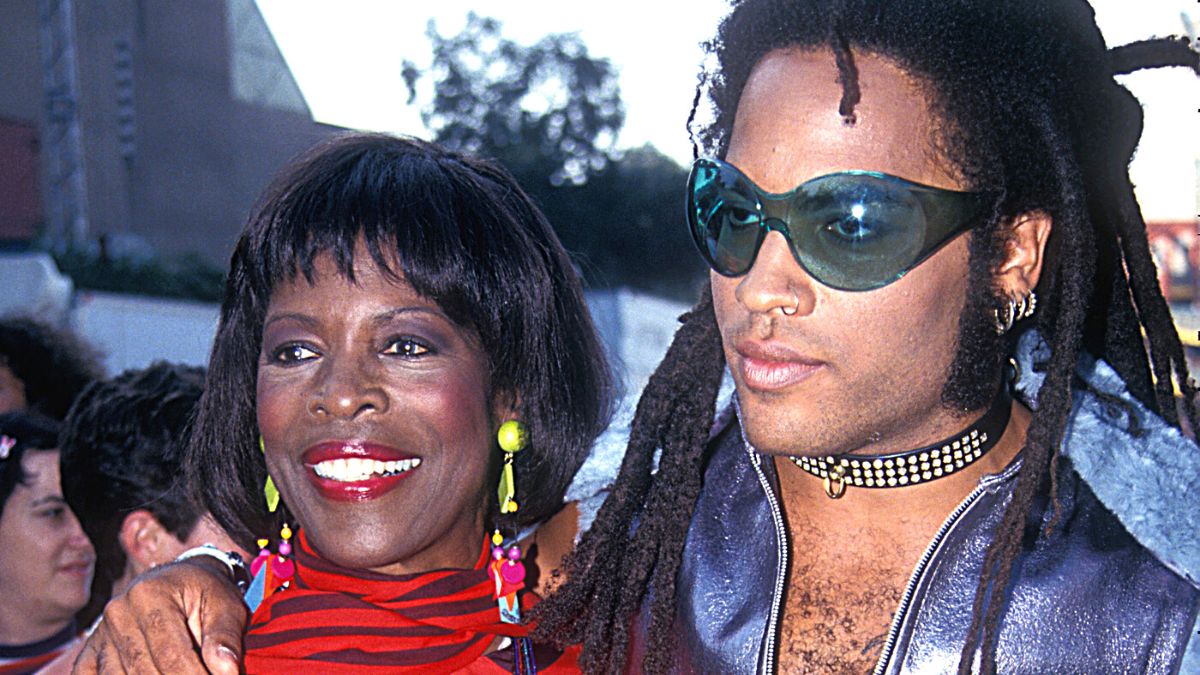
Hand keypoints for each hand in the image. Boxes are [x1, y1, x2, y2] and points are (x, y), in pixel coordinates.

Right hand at [72, 557, 246, 673]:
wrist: (177, 581)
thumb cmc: (205, 594)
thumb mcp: (225, 605)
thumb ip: (225, 637)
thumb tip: (227, 672)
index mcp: (150, 595)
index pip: (171, 654)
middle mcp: (118, 613)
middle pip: (144, 671)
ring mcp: (100, 634)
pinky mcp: (90, 652)